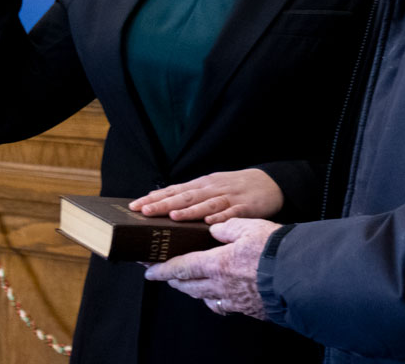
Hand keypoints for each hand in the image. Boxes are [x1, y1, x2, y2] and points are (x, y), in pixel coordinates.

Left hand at [129, 168, 282, 222]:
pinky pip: (232, 213)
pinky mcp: (246, 207)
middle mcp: (212, 189)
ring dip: (189, 210)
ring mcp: (229, 197)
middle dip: (164, 203)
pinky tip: (210, 223)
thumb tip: (160, 200)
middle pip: (185, 196)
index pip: (174, 190)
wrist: (270, 182)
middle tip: (144, 211)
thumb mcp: (210, 186)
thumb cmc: (235, 188)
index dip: (154, 198)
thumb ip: (188, 194)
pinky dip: (221, 217)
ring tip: (172, 216)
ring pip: (206, 204)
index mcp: (202, 185)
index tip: (134, 205)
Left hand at [144, 218, 279, 319]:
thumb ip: (228, 226)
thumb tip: (214, 227)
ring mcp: (234, 300)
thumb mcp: (249, 226)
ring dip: (191, 290)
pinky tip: (217, 296)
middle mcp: (221, 285)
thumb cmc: (275, 251)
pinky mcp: (248, 308)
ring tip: (187, 284)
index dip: (162, 270)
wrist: (300, 277)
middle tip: (164, 275)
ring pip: (204, 297)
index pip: (180, 268)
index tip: (148, 270)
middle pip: (188, 286)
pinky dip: (215, 300)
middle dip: (173, 280)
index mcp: (217, 264)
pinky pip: (223, 306)